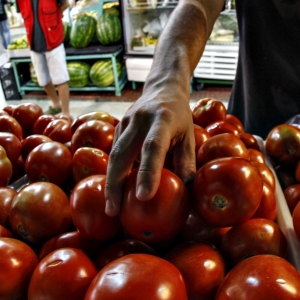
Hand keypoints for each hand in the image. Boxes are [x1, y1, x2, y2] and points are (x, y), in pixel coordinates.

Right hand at [105, 82, 194, 215]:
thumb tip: (188, 196)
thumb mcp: (189, 137)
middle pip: (123, 153)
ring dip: (110, 182)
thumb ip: (187, 164)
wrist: (162, 88)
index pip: (153, 147)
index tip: (144, 197)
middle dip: (116, 184)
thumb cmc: (180, 117)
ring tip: (111, 208)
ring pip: (113, 154)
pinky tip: (113, 192)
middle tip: (115, 211)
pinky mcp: (118, 127)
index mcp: (163, 120)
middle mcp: (140, 120)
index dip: (148, 172)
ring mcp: (126, 122)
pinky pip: (113, 152)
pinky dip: (112, 173)